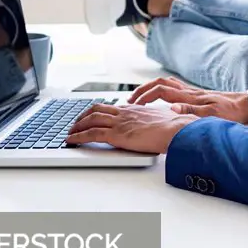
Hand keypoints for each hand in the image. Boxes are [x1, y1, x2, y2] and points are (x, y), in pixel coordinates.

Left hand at [65, 103, 197, 153]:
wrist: (178, 130)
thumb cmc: (175, 128)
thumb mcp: (163, 121)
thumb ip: (154, 122)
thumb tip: (156, 128)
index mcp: (135, 109)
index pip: (111, 107)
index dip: (98, 111)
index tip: (92, 116)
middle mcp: (125, 113)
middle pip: (96, 109)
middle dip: (83, 116)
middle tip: (76, 123)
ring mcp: (120, 122)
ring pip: (90, 119)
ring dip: (77, 126)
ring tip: (70, 133)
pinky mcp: (117, 135)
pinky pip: (92, 133)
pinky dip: (78, 136)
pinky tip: (71, 141)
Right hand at [128, 77, 247, 123]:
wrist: (247, 104)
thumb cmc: (232, 113)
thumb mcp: (212, 116)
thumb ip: (191, 112)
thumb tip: (170, 108)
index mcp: (189, 97)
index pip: (160, 91)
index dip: (144, 97)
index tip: (133, 106)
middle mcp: (189, 92)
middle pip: (159, 84)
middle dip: (142, 91)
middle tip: (131, 101)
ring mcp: (193, 92)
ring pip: (166, 84)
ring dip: (151, 89)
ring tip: (141, 98)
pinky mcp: (197, 95)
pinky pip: (175, 88)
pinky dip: (163, 90)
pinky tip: (162, 100)